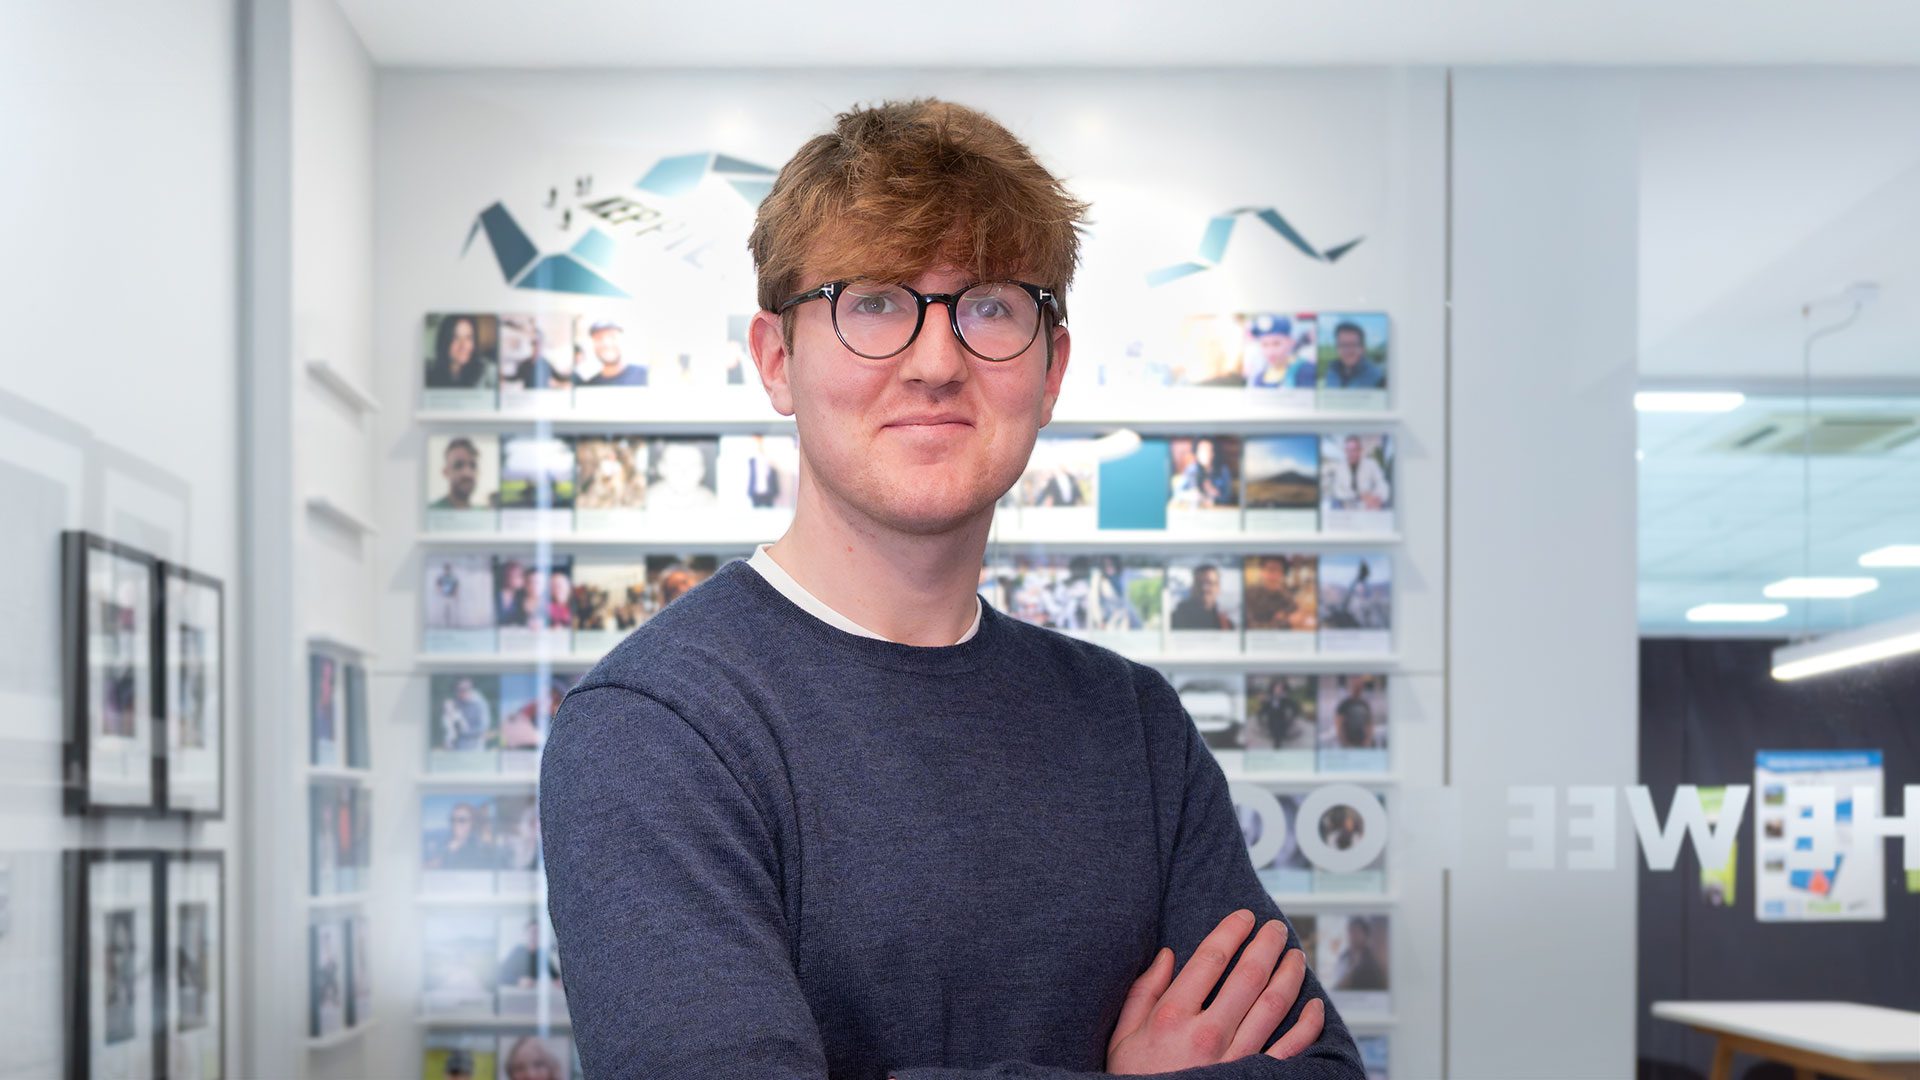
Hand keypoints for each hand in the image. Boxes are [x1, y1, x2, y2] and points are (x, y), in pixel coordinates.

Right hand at [1106, 909, 1325, 1073]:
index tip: (1244, 917)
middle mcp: (1207, 1033)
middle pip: (1248, 975)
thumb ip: (1144, 992)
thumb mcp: (1123, 1036)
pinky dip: (1308, 1026)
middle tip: (1277, 929)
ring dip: (1290, 975)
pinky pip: (1290, 1048)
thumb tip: (1167, 956)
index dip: (1232, 930)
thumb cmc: (1136, 1079)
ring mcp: (1234, 1058)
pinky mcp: (1253, 1077)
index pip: (1210, 958)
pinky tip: (1314, 1006)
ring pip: (1273, 1005)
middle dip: (1267, 944)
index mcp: (1172, 1016)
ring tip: (1296, 956)